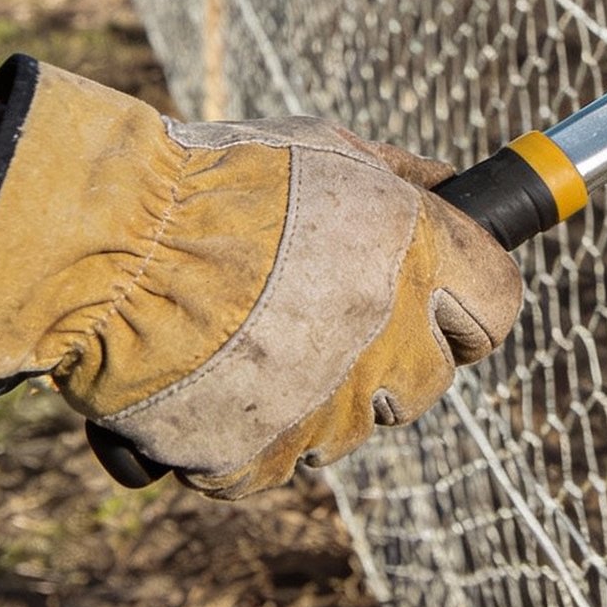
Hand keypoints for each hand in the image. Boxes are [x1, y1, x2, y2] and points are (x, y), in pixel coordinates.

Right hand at [0, 57, 521, 497]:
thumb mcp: (327, 146)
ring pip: (353, 425)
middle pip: (431, 380)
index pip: (502, 307)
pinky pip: (278, 461)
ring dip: (320, 392)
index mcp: (418, 252)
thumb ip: (405, 174)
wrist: (105, 236)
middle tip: (328, 314)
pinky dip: (252, 430)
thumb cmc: (218, 178)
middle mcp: (387, 334)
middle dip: (393, 355)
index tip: (447, 301)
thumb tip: (458, 185)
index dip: (473, 305)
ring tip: (253, 332)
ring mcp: (325, 405)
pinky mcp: (257, 456)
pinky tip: (215, 373)